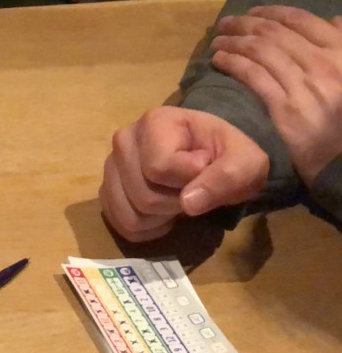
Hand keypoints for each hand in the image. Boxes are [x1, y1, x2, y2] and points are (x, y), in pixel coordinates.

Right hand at [99, 106, 267, 240]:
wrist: (214, 159)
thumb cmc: (228, 156)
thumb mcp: (246, 163)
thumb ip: (226, 177)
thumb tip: (188, 204)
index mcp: (155, 122)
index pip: (159, 168)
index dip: (189, 180)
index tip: (206, 167)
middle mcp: (123, 141)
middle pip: (143, 195)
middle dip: (176, 203)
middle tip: (193, 189)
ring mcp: (110, 167)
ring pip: (131, 214)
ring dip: (161, 218)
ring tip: (176, 200)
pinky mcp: (107, 191)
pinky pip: (122, 225)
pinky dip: (147, 229)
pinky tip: (162, 215)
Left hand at [212, 6, 341, 185]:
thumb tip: (333, 20)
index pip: (302, 21)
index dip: (272, 12)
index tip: (253, 11)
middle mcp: (324, 64)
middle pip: (276, 34)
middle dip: (245, 24)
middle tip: (225, 23)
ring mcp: (305, 86)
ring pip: (261, 52)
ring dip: (233, 41)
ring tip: (217, 40)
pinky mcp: (286, 108)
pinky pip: (253, 76)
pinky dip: (233, 63)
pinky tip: (219, 60)